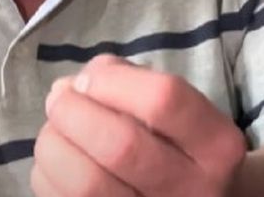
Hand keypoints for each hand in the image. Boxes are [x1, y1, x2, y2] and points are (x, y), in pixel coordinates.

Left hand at [31, 55, 247, 196]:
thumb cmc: (176, 143)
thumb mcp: (176, 106)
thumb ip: (127, 81)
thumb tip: (70, 88)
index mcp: (216, 145)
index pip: (163, 100)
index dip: (111, 81)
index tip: (89, 79)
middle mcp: (193, 189)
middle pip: (121, 145)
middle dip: (73, 111)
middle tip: (60, 99)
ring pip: (87, 184)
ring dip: (54, 144)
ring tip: (55, 130)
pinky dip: (47, 175)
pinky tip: (58, 162)